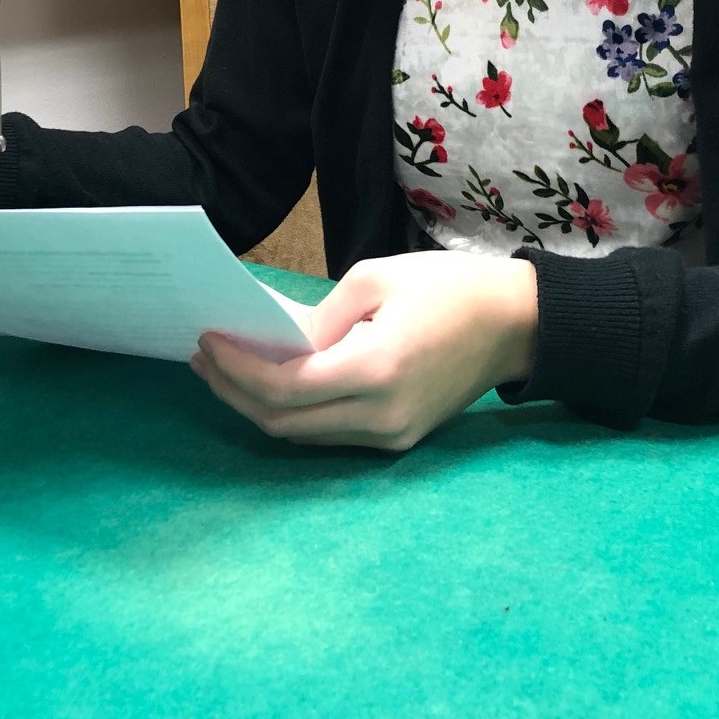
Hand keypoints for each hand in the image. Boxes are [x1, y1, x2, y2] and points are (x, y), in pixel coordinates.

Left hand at [190, 251, 538, 452]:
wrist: (515, 325)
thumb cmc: (449, 289)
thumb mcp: (377, 279)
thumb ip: (320, 316)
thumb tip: (276, 342)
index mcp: (377, 371)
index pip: (285, 388)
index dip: (237, 369)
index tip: (208, 341)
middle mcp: (381, 418)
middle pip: (283, 424)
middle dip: (234, 392)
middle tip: (203, 358)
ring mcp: (391, 437)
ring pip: (303, 436)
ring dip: (260, 406)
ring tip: (226, 370)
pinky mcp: (398, 440)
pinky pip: (331, 433)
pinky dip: (295, 412)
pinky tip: (275, 382)